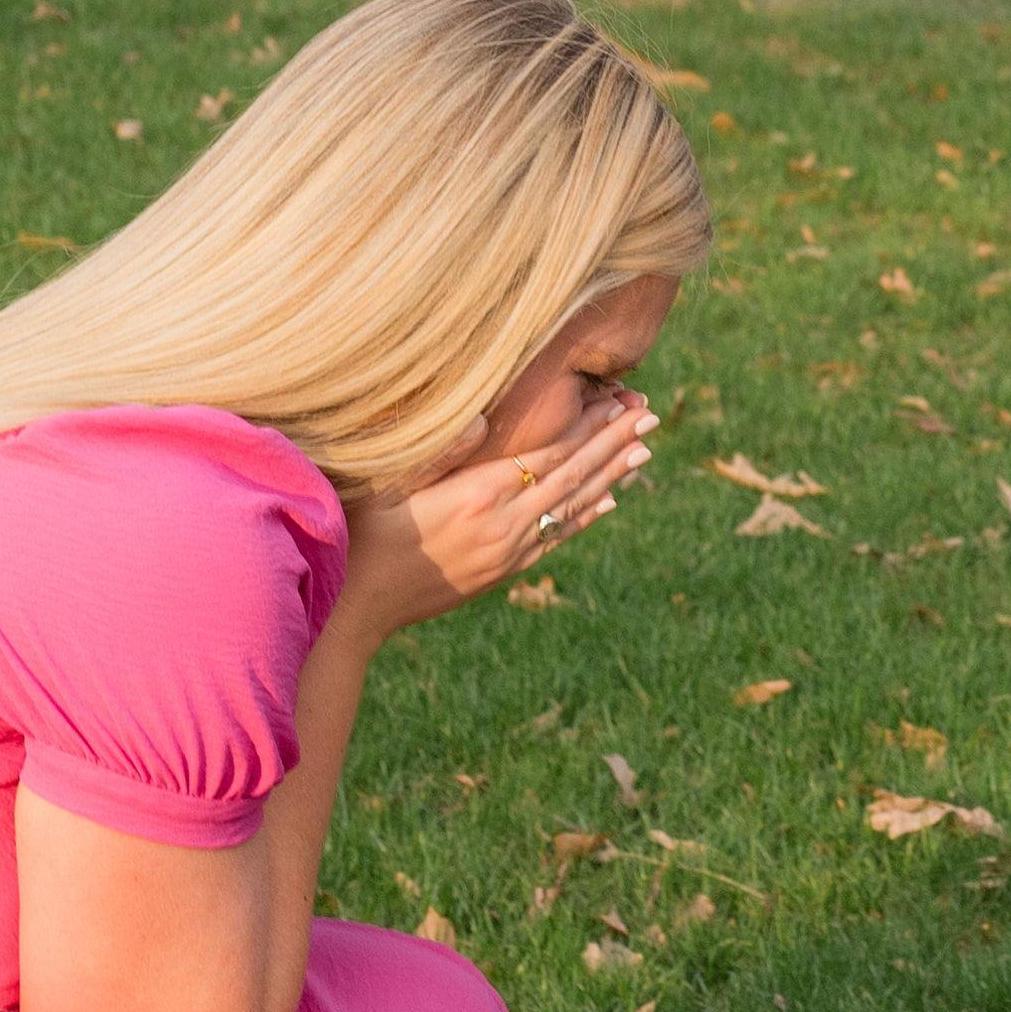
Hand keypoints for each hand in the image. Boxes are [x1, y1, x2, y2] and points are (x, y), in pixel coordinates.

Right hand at [342, 396, 656, 637]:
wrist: (360, 607)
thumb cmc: (363, 535)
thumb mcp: (387, 485)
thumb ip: (436, 452)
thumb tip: (482, 419)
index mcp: (478, 494)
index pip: (549, 454)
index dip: (588, 428)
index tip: (619, 403)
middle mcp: (503, 523)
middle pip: (572, 477)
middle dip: (613, 444)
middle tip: (650, 419)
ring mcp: (507, 551)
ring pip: (572, 508)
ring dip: (610, 478)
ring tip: (644, 453)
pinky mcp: (503, 571)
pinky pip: (555, 538)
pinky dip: (585, 517)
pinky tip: (607, 503)